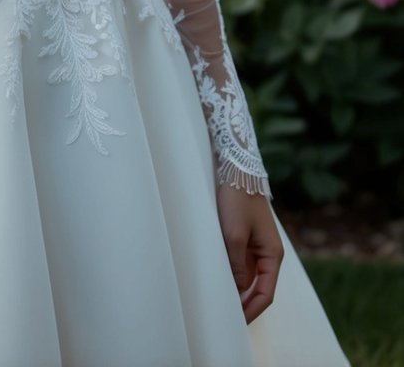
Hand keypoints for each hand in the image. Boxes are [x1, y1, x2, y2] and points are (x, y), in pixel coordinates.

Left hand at [216, 185, 283, 324]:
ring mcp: (257, 248)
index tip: (238, 323)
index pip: (266, 293)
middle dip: (246, 305)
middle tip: (227, 319)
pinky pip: (243, 266)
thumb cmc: (237, 201)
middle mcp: (268, 254)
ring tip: (222, 304)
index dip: (252, 310)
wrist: (237, 171)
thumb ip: (237, 265)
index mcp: (272, 255)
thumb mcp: (234, 235)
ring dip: (239, 292)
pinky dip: (234, 277)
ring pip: (250, 279)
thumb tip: (239, 291)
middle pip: (260, 289)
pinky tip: (222, 283)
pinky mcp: (246, 241)